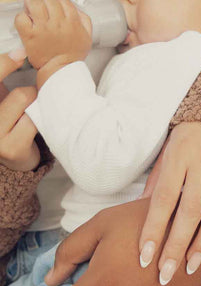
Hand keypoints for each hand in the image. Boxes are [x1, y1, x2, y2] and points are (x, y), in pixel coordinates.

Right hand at [0, 54, 39, 170]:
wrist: (15, 160)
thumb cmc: (7, 123)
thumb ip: (0, 82)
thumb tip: (19, 53)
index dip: (2, 64)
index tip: (20, 54)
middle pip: (11, 90)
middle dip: (27, 89)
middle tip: (33, 95)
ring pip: (22, 100)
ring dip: (34, 102)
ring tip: (34, 111)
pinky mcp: (11, 148)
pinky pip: (33, 120)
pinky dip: (40, 118)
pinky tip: (38, 124)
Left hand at [15, 0, 91, 81]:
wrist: (61, 72)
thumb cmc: (72, 57)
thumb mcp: (87, 39)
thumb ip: (85, 21)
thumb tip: (77, 10)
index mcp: (73, 23)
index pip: (64, 1)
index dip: (58, 2)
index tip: (54, 7)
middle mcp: (58, 24)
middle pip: (49, 0)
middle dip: (45, 3)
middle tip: (44, 10)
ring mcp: (43, 29)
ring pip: (34, 3)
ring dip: (32, 5)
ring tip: (33, 12)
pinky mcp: (30, 35)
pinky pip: (22, 18)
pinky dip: (22, 18)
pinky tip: (28, 24)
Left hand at [139, 122, 200, 284]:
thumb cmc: (192, 135)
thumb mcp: (170, 150)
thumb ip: (158, 179)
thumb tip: (140, 211)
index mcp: (178, 155)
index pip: (162, 199)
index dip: (153, 229)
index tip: (144, 258)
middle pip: (189, 210)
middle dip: (177, 246)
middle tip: (166, 274)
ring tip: (192, 265)